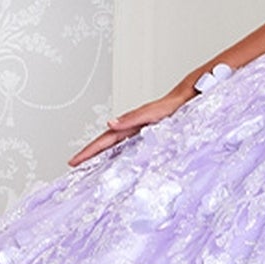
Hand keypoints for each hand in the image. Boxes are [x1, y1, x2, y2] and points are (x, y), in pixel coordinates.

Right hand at [68, 87, 189, 166]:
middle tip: (74, 165)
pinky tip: (119, 163)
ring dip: (102, 155)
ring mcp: (141, 132)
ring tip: (89, 166)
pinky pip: (129, 148)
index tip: (74, 161)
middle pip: (106, 143)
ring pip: (116, 146)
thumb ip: (133, 118)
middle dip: (89, 154)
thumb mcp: (152, 112)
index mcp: (130, 124)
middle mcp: (133, 129)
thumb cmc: (173, 104)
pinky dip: (119, 155)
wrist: (190, 97)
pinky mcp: (151, 135)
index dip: (88, 151)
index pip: (104, 140)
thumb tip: (110, 124)